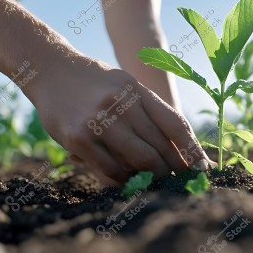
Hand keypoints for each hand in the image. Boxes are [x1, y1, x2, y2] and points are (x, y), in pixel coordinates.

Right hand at [26, 54, 212, 185]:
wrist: (50, 69)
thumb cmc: (95, 82)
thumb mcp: (127, 84)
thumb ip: (150, 112)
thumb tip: (179, 147)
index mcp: (138, 91)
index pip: (175, 125)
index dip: (192, 151)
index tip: (203, 168)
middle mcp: (121, 105)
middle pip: (160, 148)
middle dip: (174, 170)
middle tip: (180, 182)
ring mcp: (99, 122)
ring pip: (139, 162)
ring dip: (152, 178)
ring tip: (156, 183)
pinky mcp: (78, 138)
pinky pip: (110, 170)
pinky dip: (123, 181)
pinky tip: (128, 181)